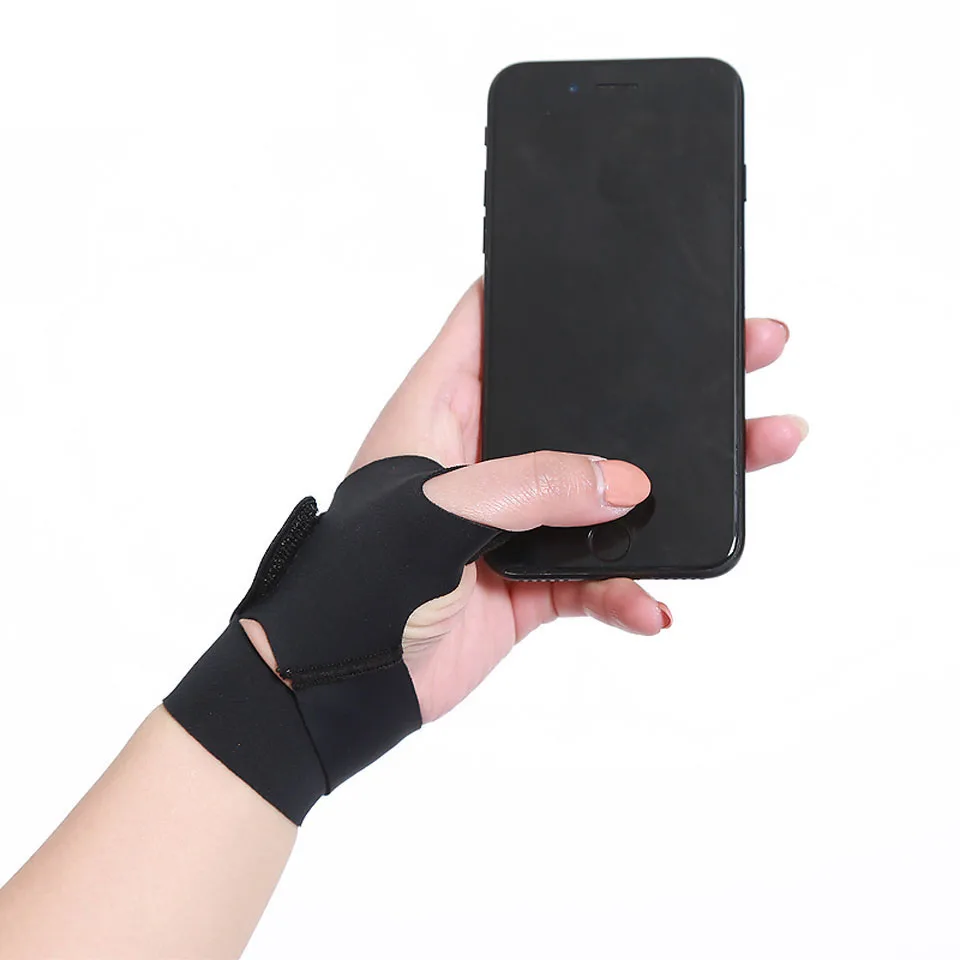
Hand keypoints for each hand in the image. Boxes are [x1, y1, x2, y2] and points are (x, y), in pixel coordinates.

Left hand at [248, 280, 805, 722]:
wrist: (341, 686)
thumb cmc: (353, 583)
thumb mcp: (435, 511)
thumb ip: (530, 486)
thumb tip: (627, 482)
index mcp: (444, 407)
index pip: (494, 322)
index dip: (547, 292)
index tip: (616, 266)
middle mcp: (486, 452)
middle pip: (585, 402)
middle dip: (660, 385)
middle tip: (740, 351)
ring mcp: (515, 518)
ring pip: (611, 488)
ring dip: (677, 486)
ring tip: (758, 452)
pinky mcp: (533, 579)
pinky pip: (600, 577)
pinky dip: (630, 592)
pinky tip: (655, 606)